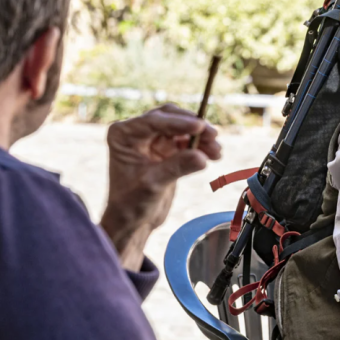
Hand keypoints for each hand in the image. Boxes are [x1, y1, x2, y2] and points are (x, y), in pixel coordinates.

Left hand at [101, 104, 220, 268]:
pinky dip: (200, 146)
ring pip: (181, 128)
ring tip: (217, 151)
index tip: (200, 127)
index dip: (179, 123)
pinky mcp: (165, 150)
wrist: (132, 222)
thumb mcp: (153, 185)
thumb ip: (176, 167)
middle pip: (170, 117)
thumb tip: (202, 156)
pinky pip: (186, 141)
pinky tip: (213, 155)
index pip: (154, 121)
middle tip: (213, 135)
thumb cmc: (131, 204)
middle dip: (193, 126)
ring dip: (200, 137)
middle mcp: (136, 132)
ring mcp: (152, 140)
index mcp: (123, 134)